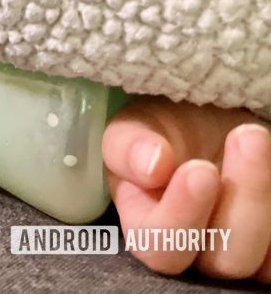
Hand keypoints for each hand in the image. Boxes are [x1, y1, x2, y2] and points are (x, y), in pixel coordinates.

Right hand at [102, 96, 270, 281]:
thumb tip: (151, 166)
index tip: (199, 169)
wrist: (211, 123)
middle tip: (248, 138)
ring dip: (264, 195)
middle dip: (243, 199)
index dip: (180, 216)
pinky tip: (270, 162)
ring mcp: (242, 254)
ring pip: (265, 262)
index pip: (159, 248)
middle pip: (225, 261)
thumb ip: (128, 146)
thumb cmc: (168, 131)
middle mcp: (196, 253)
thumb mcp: (136, 125)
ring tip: (256, 137)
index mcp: (148, 230)